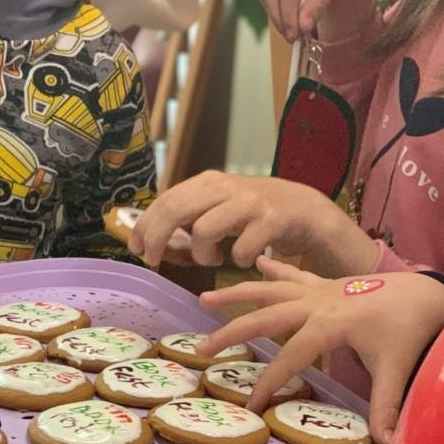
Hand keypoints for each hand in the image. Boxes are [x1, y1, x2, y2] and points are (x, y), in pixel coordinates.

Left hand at [128, 171, 373, 270]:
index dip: (146, 225)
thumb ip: (191, 212)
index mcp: (209, 182)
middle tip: (155, 261)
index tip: (137, 248)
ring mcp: (250, 203)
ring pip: (204, 230)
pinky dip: (237, 260)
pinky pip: (241, 249)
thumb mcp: (220, 203)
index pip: (166, 200)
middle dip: (158, 239)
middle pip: (176, 210)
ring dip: (201, 254)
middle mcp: (226, 187)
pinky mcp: (272, 221)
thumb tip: (149, 232)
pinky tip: (244, 259)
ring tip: (211, 259)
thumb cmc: (256, 212)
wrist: (307, 210)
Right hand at [200, 260, 443, 441]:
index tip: (249, 405)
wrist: (424, 292)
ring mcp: (317, 289)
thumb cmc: (409, 329)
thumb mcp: (396, 366)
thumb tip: (387, 443)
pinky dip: (273, 268)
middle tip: (201, 349)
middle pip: (264, 317)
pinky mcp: (324, 283)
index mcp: (328, 324)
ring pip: (268, 289)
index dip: (268, 382)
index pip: (289, 357)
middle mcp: (315, 302)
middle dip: (231, 333)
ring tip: (203, 298)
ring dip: (236, 293)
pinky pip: (292, 274)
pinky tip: (254, 262)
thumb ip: (385, 404)